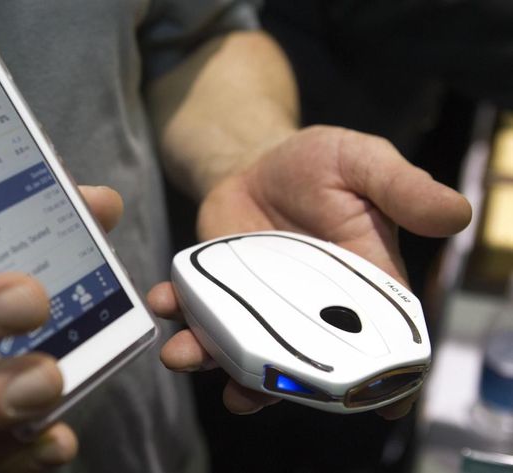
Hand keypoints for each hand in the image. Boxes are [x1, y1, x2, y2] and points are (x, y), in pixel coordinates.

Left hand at [150, 125, 470, 418]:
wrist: (257, 159)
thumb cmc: (319, 165)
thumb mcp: (363, 165)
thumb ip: (401, 189)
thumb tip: (456, 214)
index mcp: (357, 287)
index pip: (377, 341)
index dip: (380, 380)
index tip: (375, 410)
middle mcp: (308, 309)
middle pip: (299, 362)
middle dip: (275, 385)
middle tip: (247, 394)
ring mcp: (260, 305)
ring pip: (242, 349)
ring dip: (214, 361)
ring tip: (187, 356)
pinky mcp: (221, 291)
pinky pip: (200, 314)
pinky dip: (180, 315)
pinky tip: (165, 303)